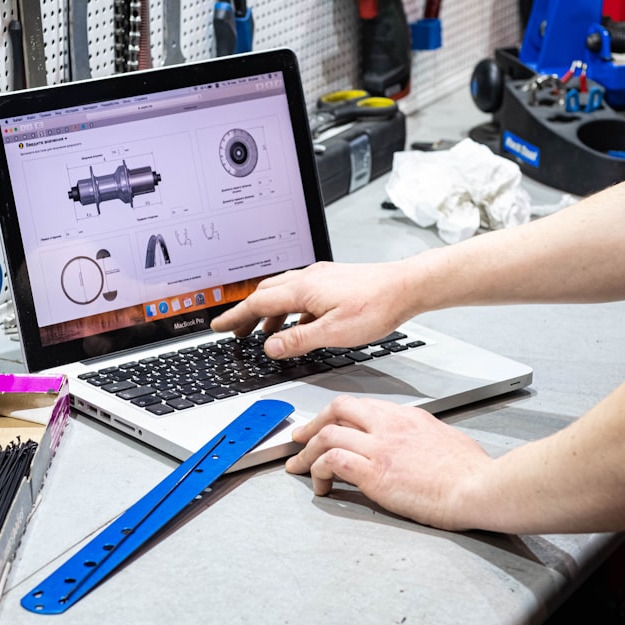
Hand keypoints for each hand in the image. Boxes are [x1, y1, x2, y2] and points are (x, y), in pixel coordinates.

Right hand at [210, 261, 411, 358]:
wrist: (406, 286)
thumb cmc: (376, 306)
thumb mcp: (333, 332)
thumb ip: (298, 340)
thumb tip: (270, 346)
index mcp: (302, 290)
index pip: (257, 303)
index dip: (235, 317)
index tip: (219, 326)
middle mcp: (308, 279)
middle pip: (264, 294)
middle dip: (246, 313)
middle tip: (235, 330)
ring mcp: (320, 278)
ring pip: (282, 292)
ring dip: (268, 311)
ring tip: (264, 332)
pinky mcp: (332, 280)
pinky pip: (299, 293)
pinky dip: (289, 308)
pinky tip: (297, 323)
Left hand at [285, 396, 491, 530]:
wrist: (480, 486)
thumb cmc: (471, 471)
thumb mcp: (444, 439)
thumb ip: (421, 436)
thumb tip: (414, 444)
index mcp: (405, 417)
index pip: (359, 407)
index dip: (334, 416)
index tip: (323, 427)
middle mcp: (388, 425)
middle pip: (337, 410)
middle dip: (312, 425)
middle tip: (299, 440)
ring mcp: (380, 447)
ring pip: (327, 435)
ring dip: (307, 452)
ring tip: (300, 468)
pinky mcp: (374, 472)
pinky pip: (332, 462)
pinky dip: (319, 472)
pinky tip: (321, 486)